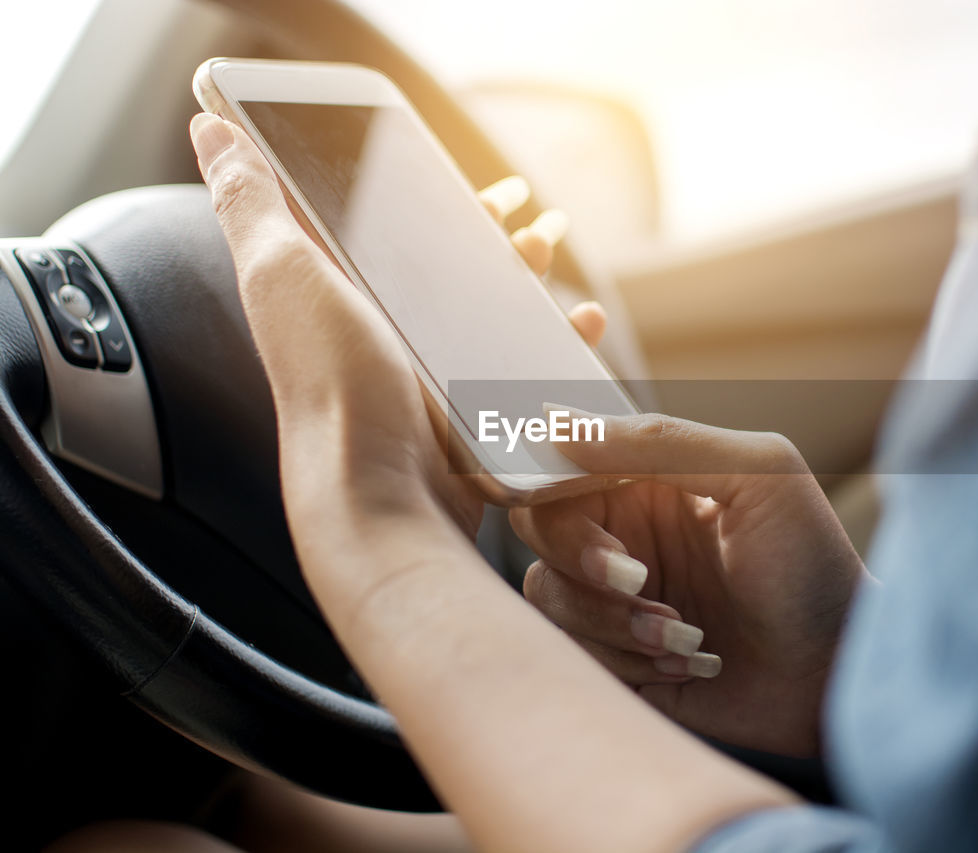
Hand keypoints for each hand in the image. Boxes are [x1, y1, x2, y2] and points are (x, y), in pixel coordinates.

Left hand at [187, 113, 604, 534]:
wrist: (380, 494)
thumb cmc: (330, 387)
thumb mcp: (281, 274)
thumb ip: (250, 201)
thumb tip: (211, 129)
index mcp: (338, 293)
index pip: (385, 227)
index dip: (427, 195)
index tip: (469, 179)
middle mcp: (382, 334)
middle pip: (448, 268)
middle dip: (492, 234)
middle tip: (526, 218)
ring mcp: (430, 375)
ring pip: (490, 311)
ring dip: (526, 275)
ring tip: (550, 253)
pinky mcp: (470, 411)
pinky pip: (521, 363)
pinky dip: (557, 338)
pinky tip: (578, 323)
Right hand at [511, 415, 865, 756]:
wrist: (837, 674)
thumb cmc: (812, 566)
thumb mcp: (759, 475)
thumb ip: (662, 440)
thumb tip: (559, 421)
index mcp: (649, 479)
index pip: (565, 458)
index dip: (549, 478)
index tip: (568, 502)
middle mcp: (624, 532)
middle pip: (539, 526)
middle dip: (583, 559)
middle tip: (641, 580)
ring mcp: (616, 598)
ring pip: (550, 595)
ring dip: (616, 621)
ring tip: (688, 636)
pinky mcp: (615, 659)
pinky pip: (573, 653)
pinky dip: (629, 662)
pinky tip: (690, 664)